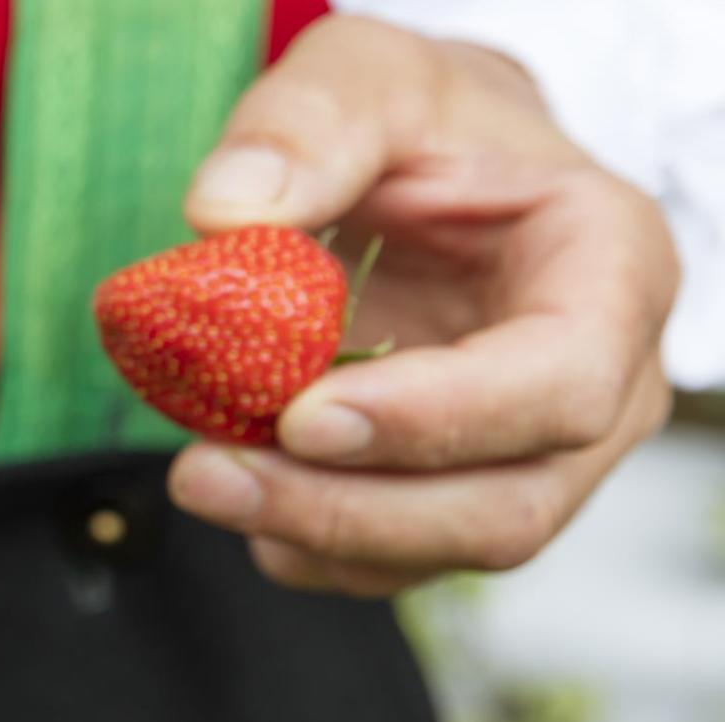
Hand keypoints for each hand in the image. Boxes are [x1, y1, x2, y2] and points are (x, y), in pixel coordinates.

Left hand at [170, 16, 675, 595]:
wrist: (430, 168)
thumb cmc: (421, 121)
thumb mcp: (367, 74)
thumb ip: (306, 125)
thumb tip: (225, 212)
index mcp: (609, 271)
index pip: (556, 381)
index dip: (435, 418)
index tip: (303, 417)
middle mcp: (598, 387)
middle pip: (506, 503)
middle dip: (351, 508)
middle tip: (209, 474)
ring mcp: (534, 454)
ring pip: (446, 546)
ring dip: (315, 533)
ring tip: (202, 477)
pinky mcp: (459, 488)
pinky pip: (395, 555)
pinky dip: (308, 542)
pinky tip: (238, 493)